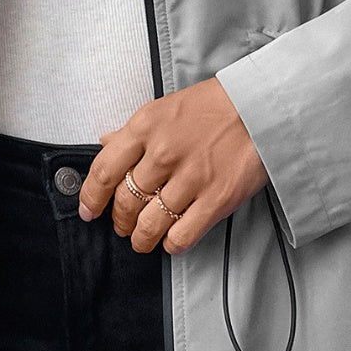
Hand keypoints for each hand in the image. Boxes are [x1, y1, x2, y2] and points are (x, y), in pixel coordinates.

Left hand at [77, 78, 269, 255]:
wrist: (262, 107)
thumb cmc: (213, 106)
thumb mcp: (165, 108)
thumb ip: (133, 131)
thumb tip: (106, 144)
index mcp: (146, 127)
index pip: (103, 171)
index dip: (90, 198)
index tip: (89, 211)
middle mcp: (163, 153)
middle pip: (124, 202)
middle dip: (119, 221)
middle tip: (122, 225)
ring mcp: (190, 178)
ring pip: (149, 225)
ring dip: (140, 238)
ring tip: (142, 238)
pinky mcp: (216, 199)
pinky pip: (181, 236)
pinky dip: (171, 245)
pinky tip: (170, 240)